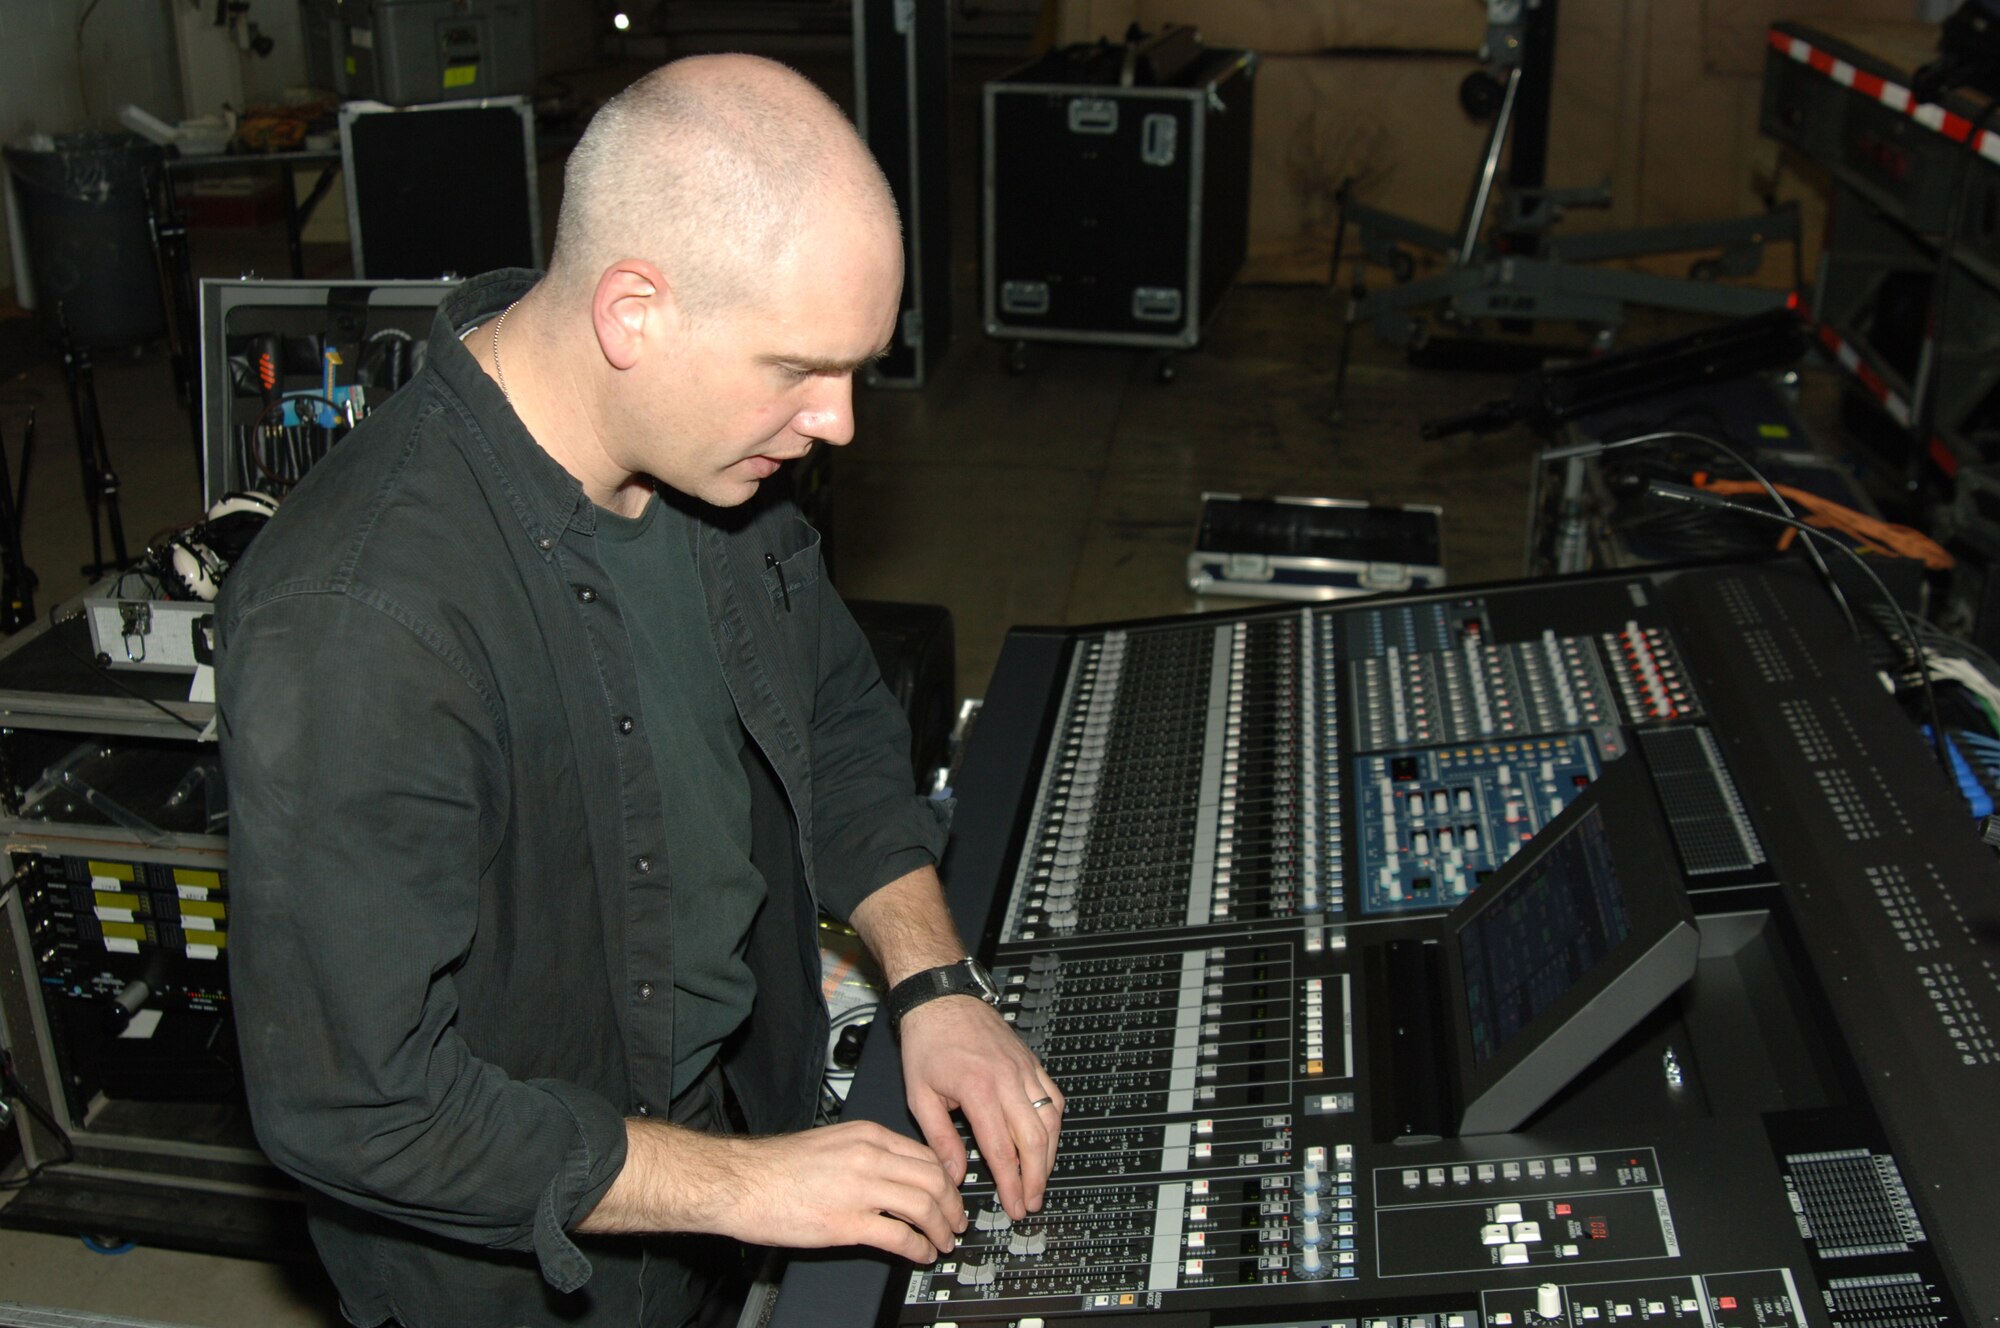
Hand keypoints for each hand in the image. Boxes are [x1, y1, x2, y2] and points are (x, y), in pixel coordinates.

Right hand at [585, 1118, 964, 1263]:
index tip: (952, 1194)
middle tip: (956, 1222)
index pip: (926, 1154)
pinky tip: (919, 1254)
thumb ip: (864, 1154)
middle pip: (934, 1179)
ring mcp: (860, 1189)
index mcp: (866, 1135)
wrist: (738, 1181)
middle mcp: (868, 1157)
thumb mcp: (830, 1143)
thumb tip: (892, 1174)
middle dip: (953, 1205)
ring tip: (943, 1242)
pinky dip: (918, 1247)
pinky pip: (900, 1235)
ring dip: (941, 1228)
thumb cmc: (773, 1167)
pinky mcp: (847, 1222)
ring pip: (924, 1205)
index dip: (947, 1179)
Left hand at [896, 995, 1062, 1220]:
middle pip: (1034, 1140)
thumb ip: (940, 1139)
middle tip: (1031, 1202)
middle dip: (1036, 1178)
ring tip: (1040, 1179)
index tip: (1014, 1207)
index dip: (1011, 1184)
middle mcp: (1007, 1079)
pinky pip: (1053, 1096)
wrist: (940, 998)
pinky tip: (1047, 1140)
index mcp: (978, 1090)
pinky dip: (1055, 1123)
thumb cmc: (927, 1042)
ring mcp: (1023, 1069)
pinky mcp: (1030, 1061)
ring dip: (1050, 1155)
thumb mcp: (920, 1095)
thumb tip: (955, 1175)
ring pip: (1051, 1120)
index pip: (1002, 1150)